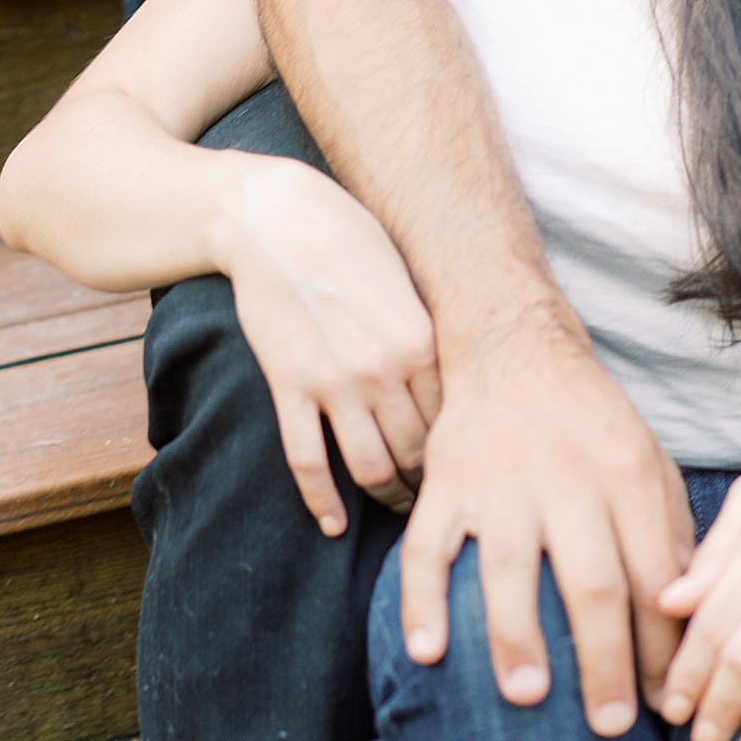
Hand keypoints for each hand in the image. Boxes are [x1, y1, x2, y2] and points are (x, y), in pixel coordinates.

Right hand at [218, 156, 440, 528]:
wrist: (274, 217)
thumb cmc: (347, 237)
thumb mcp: (404, 278)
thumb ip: (428, 333)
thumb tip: (459, 384)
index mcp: (420, 338)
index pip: (453, 421)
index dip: (460, 452)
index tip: (465, 467)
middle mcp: (382, 367)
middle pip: (418, 452)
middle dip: (430, 483)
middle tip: (435, 498)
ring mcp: (333, 381)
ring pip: (370, 468)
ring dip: (387, 497)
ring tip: (395, 505)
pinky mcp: (288, 385)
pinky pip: (307, 461)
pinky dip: (321, 501)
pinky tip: (333, 523)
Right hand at [398, 308, 694, 737]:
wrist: (513, 345)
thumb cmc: (591, 421)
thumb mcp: (648, 462)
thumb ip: (670, 536)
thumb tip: (685, 625)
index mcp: (626, 473)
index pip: (653, 576)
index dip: (661, 647)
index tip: (663, 705)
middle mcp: (566, 476)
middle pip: (591, 581)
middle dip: (604, 662)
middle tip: (609, 727)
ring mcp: (500, 479)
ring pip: (509, 567)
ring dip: (517, 637)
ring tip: (527, 697)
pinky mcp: (447, 480)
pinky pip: (427, 544)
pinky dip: (423, 598)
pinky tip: (426, 651)